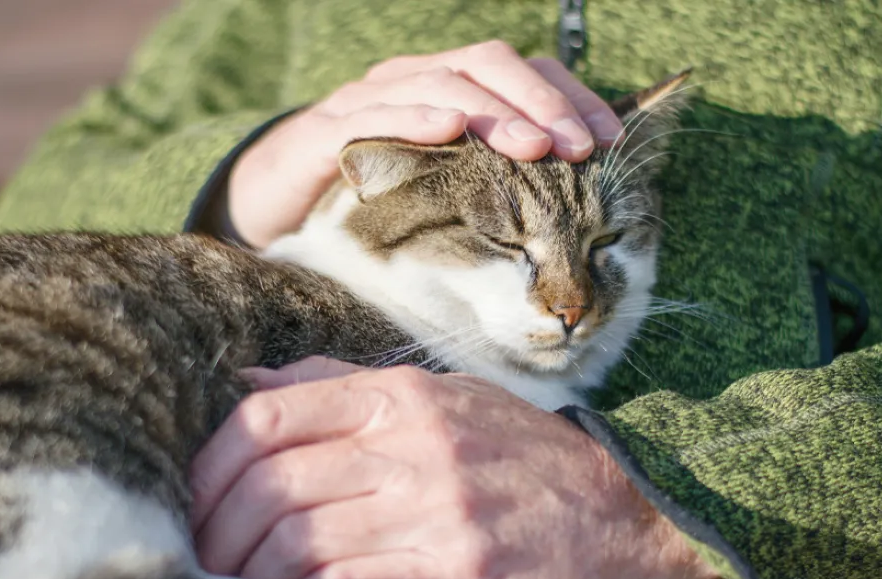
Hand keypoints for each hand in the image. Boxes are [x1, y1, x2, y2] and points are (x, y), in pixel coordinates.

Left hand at [190, 357, 733, 578]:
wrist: (630, 513)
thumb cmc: (523, 454)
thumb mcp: (442, 395)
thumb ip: (343, 384)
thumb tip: (249, 384)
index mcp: (401, 394)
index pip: (268, 415)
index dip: (209, 463)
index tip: (191, 500)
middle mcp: (413, 440)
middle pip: (272, 481)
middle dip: (216, 529)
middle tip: (201, 560)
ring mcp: (437, 504)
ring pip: (300, 537)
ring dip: (251, 574)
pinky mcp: (461, 569)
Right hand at [227, 41, 624, 247]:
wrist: (271, 210)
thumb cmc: (366, 200)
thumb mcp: (439, 190)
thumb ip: (490, 184)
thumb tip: (568, 209)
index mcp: (445, 89)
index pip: (519, 71)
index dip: (569, 96)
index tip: (610, 140)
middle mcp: (411, 81)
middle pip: (487, 64)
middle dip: (542, 102)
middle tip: (580, 147)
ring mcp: (368, 100)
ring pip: (440, 82)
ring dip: (494, 111)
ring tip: (535, 147)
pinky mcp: (325, 132)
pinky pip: (375, 114)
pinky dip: (416, 115)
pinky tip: (450, 128)